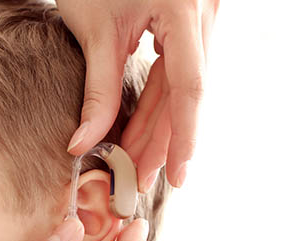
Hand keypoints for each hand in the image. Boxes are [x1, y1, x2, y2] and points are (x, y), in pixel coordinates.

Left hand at [59, 0, 219, 191]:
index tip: (176, 176)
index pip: (190, 87)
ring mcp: (198, 18)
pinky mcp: (184, 24)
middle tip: (142, 178)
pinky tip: (145, 129)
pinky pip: (175, 71)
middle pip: (185, 92)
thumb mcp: (94, 32)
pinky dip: (158, 101)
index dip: (183, 137)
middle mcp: (201, 14)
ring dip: (159, 125)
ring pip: (180, 86)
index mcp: (183, 11)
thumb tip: (83, 145)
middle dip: (162, 138)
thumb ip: (97, 92)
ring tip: (138, 161)